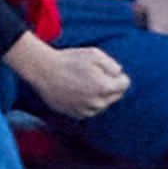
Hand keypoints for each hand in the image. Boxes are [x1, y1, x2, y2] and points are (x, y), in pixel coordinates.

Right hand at [7, 31, 132, 121]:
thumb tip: (118, 74)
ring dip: (98, 95)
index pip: (125, 83)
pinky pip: (89, 110)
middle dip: (110, 86)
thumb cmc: (68, 60)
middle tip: (93, 76)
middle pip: (116, 95)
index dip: (117, 75)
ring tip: (82, 83)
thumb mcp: (94, 54)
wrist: (42, 71)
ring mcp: (86, 110)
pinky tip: (76, 91)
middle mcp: (98, 102)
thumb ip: (113, 65)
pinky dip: (86, 102)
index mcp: (105, 87)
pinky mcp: (75, 114)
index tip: (104, 70)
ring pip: (103, 104)